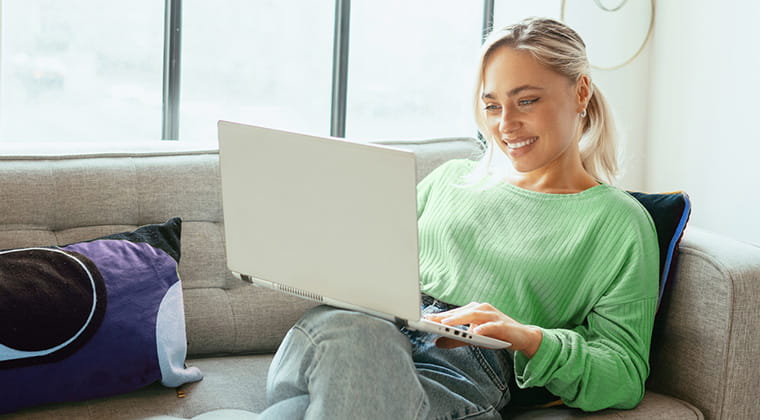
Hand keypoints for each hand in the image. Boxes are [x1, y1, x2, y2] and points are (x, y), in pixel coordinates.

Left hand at [424, 302, 542, 357]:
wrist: (522, 336)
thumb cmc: (496, 335)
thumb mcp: (473, 339)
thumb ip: (456, 340)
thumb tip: (436, 342)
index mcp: (473, 310)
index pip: (453, 313)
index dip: (439, 316)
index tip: (424, 319)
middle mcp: (482, 309)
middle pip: (460, 312)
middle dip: (445, 317)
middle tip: (430, 321)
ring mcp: (492, 315)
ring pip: (473, 315)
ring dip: (459, 318)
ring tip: (446, 324)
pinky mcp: (502, 324)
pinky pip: (491, 325)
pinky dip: (483, 327)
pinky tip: (475, 331)